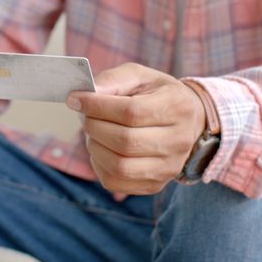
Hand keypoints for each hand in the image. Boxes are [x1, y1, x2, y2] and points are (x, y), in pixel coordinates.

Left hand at [67, 63, 205, 194]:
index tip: (75, 99)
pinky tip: (101, 149)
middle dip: (94, 126)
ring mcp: (168, 168)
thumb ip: (113, 80)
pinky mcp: (155, 185)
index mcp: (177, 107)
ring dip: (95, 147)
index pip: (132, 112)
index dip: (97, 106)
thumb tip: (87, 94)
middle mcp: (179, 141)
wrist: (186, 121)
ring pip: (120, 166)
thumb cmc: (157, 95)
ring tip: (93, 132)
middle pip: (125, 141)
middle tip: (84, 116)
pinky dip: (99, 166)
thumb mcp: (140, 76)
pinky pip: (116, 182)